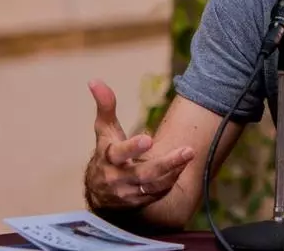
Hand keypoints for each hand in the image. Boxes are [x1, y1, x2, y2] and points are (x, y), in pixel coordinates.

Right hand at [84, 79, 194, 209]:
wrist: (100, 191)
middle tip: (188, 150)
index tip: (148, 138)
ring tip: (189, 154)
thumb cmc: (106, 152)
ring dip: (173, 171)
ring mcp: (128, 193)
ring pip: (154, 185)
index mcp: (108, 158)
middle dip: (167, 163)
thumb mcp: (104, 130)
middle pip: (144, 173)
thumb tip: (95, 80)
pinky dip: (170, 181)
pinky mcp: (139, 203)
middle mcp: (117, 178)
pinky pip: (158, 194)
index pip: (119, 154)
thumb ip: (105, 107)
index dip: (133, 148)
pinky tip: (181, 167)